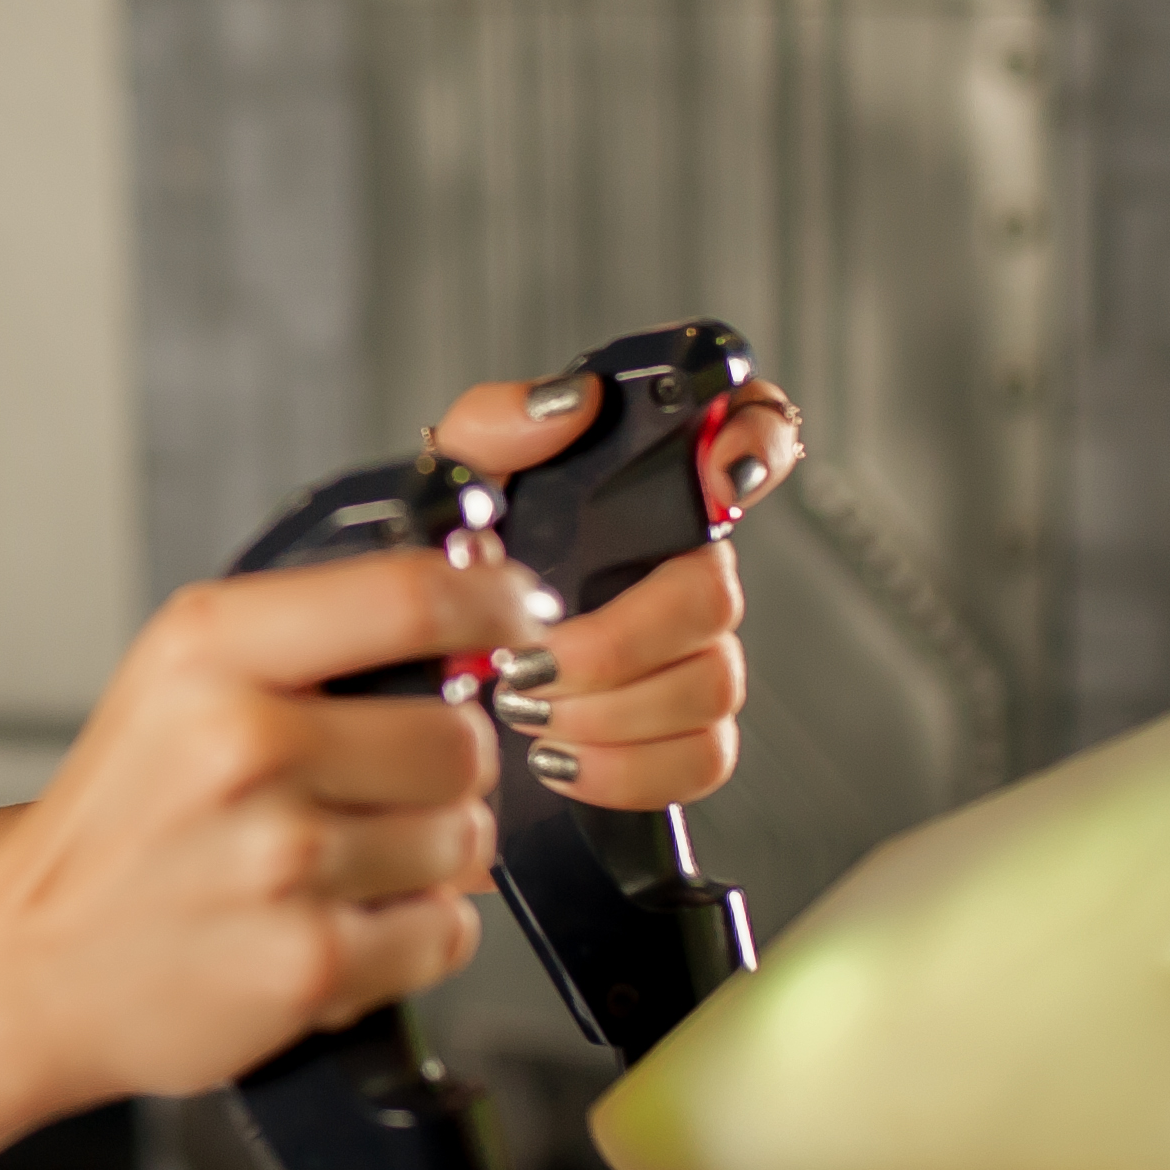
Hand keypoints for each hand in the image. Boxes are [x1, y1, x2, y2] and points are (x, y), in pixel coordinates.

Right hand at [0, 547, 549, 1107]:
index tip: (515, 624)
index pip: (410, 597)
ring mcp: (277, 859)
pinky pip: (445, 931)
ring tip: (335, 866)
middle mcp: (241, 744)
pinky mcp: (308, 963)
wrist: (26, 967)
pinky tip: (333, 924)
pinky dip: (410, 935)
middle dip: (443, 772)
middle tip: (374, 794)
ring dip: (427, 858)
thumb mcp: (176, 688)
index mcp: (207, 652)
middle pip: (461, 739)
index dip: (495, 609)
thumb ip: (313, 645)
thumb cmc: (118, 828)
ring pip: (465, 840)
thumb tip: (487, 628)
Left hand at [428, 364, 805, 810]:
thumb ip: (498, 424)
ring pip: (713, 685)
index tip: (722, 477)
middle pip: (716, 599)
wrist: (408, 680)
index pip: (754, 432)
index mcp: (641, 494)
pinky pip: (704, 757)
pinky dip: (625, 769)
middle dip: (617, 642)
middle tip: (527, 662)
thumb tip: (570, 400)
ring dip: (606, 709)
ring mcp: (692, 653)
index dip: (761, 443)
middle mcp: (682, 568)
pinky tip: (558, 758)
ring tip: (522, 708)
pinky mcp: (681, 736)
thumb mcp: (449, 486)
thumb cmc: (441, 570)